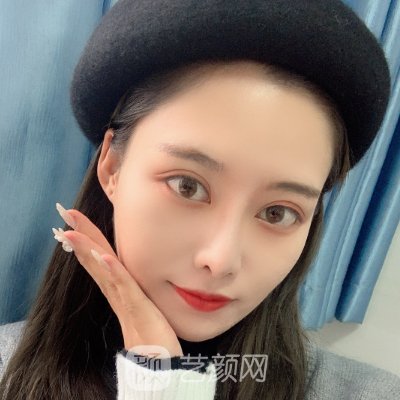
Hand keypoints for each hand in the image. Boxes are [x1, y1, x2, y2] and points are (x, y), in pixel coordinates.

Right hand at [53, 203, 182, 357]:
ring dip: (88, 248)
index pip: (98, 256)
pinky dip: (112, 270)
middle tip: (65, 213)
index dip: (86, 237)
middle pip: (95, 257)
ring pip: (102, 268)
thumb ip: (133, 284)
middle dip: (81, 235)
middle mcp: (116, 290)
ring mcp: (124, 298)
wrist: (156, 358)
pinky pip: (123, 286)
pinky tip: (103, 257)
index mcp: (118, 285)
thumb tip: (130, 270)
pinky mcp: (137, 307)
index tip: (74, 218)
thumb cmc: (150, 327)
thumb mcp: (141, 298)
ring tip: (72, 231)